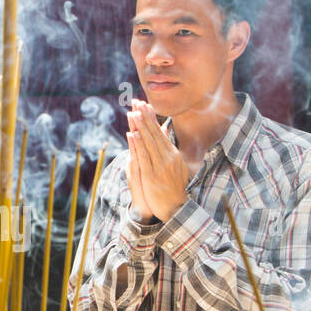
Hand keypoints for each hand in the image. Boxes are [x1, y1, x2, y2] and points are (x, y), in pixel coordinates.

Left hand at [127, 100, 191, 221]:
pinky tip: (133, 134)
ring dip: (141, 126)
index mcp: (172, 154)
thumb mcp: (176, 166)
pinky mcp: (152, 175)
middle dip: (146, 117)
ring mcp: (160, 166)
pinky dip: (139, 144)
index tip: (145, 105)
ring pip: (149, 142)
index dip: (152, 118)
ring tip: (134, 112)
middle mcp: (167, 157)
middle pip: (154, 134)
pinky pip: (144, 157)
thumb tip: (163, 134)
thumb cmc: (174, 188)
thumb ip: (169, 150)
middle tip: (138, 102)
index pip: (160, 132)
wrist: (176, 208)